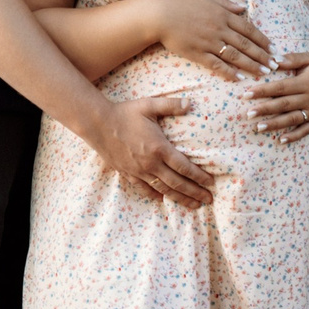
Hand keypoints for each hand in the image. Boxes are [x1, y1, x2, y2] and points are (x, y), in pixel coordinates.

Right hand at [90, 95, 212, 206]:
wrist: (97, 124)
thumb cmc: (124, 113)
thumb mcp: (148, 105)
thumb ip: (171, 105)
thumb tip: (190, 103)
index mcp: (159, 148)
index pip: (184, 167)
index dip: (199, 176)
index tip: (211, 183)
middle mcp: (150, 163)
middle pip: (177, 183)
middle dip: (195, 193)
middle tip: (209, 199)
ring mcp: (138, 171)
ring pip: (163, 190)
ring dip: (180, 199)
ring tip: (193, 205)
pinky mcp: (127, 173)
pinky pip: (144, 189)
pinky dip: (155, 195)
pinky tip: (163, 199)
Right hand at [149, 0, 276, 80]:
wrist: (160, 15)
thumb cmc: (182, 5)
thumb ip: (226, 4)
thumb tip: (243, 8)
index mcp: (223, 15)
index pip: (249, 29)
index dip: (263, 40)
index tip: (273, 49)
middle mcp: (220, 29)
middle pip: (246, 44)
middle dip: (263, 56)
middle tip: (275, 65)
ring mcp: (209, 42)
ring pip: (235, 56)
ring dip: (251, 65)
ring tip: (264, 73)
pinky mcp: (198, 53)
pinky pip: (216, 65)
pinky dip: (229, 72)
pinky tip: (239, 78)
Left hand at [244, 51, 308, 140]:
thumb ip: (292, 58)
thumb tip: (272, 60)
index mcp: (306, 82)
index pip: (280, 87)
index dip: (263, 91)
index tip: (246, 94)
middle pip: (284, 105)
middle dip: (265, 109)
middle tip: (247, 114)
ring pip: (292, 119)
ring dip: (275, 124)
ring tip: (258, 127)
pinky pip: (306, 130)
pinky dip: (294, 136)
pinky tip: (281, 140)